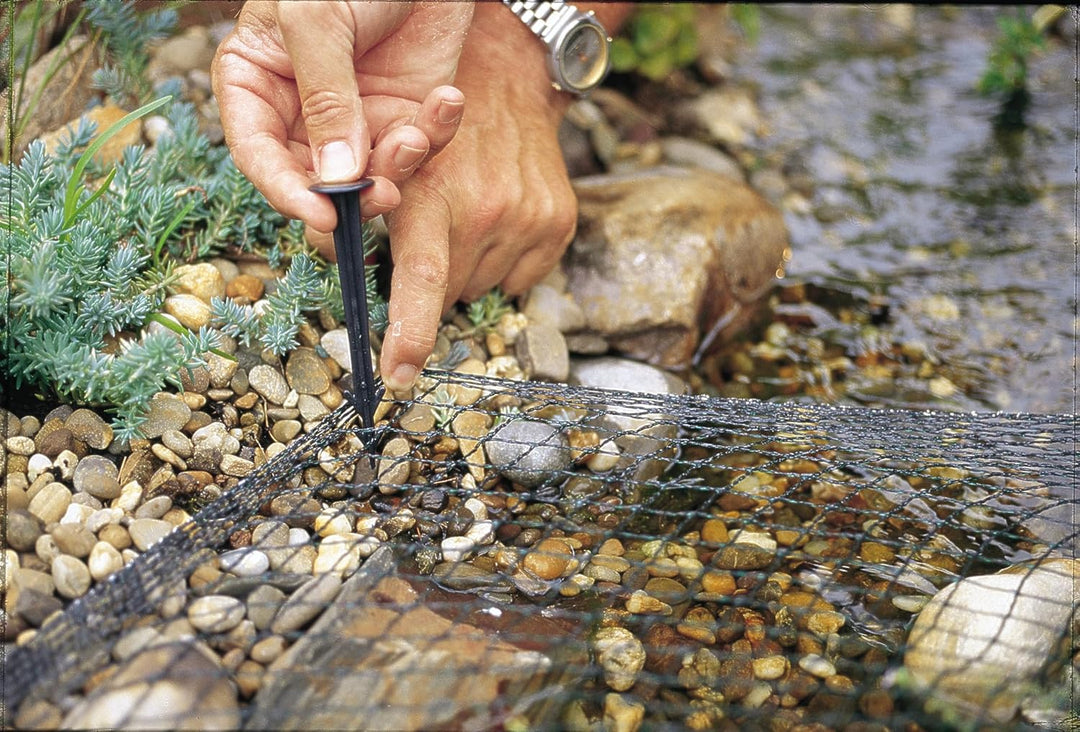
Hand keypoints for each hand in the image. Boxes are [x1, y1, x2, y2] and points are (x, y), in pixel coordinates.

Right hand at [211, 1, 473, 232]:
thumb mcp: (317, 19)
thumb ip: (323, 97)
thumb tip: (335, 175)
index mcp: (255, 83)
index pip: (258, 153)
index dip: (285, 191)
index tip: (322, 215)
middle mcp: (301, 112)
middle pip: (315, 181)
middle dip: (352, 193)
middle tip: (384, 191)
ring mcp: (355, 119)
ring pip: (370, 176)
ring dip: (398, 168)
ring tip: (415, 135)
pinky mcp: (404, 114)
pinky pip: (420, 148)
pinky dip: (436, 134)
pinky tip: (446, 100)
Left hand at [377, 4, 579, 391]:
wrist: (505, 78)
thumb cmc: (429, 120)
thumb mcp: (383, 156)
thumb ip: (360, 215)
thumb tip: (334, 261)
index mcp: (434, 194)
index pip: (422, 279)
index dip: (409, 335)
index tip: (396, 377)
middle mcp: (487, 210)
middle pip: (447, 293)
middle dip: (429, 280)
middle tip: (429, 234)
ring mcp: (527, 218)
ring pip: (481, 288)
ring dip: (465, 268)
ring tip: (465, 216)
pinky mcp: (558, 223)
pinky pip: (518, 280)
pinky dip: (499, 263)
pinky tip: (494, 221)